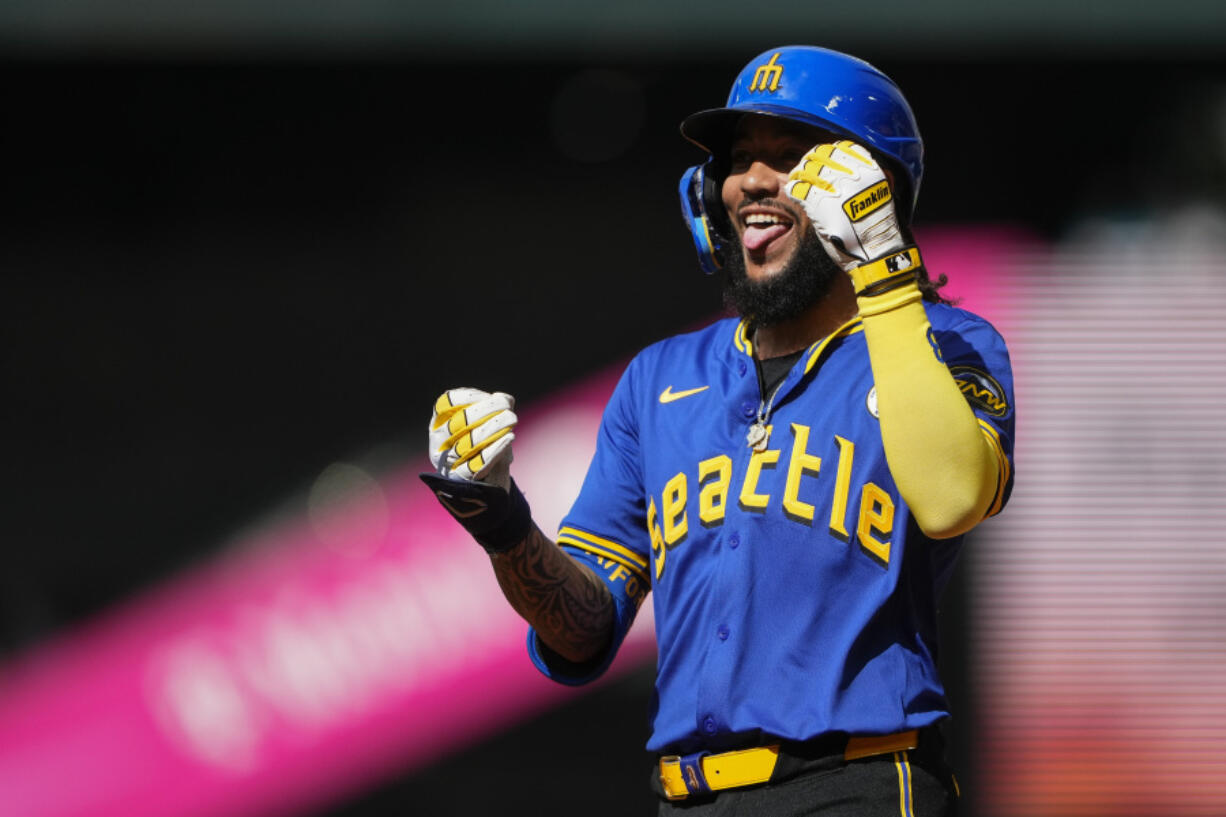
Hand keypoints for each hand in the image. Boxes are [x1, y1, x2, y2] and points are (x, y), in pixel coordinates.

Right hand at [422, 387, 530, 552]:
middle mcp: (438, 444)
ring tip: (512, 419)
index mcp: (439, 426)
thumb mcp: (489, 428)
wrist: (487, 492)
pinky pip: (479, 463)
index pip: (446, 404)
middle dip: (487, 410)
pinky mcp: (462, 481)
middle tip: (508, 408)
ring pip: (469, 441)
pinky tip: (509, 438)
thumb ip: (496, 411)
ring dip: (494, 427)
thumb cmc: (486, 452)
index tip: (491, 396)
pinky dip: (496, 449)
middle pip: (459, 421)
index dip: (469, 396)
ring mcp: (448, 463)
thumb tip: (505, 398)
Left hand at [785, 140, 906, 270]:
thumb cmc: (878, 228)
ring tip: (797, 180)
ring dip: (799, 173)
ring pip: (807, 168)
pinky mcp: (818, 204)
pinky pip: (798, 188)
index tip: (822, 160)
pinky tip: (794, 193)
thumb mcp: (882, 195)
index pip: (842, 148)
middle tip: (804, 170)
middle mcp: (852, 174)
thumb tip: (859, 168)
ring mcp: (835, 187)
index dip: (828, 153)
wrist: (876, 252)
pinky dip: (794, 189)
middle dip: (811, 161)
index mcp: (869, 169)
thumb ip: (869, 179)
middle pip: (822, 155)